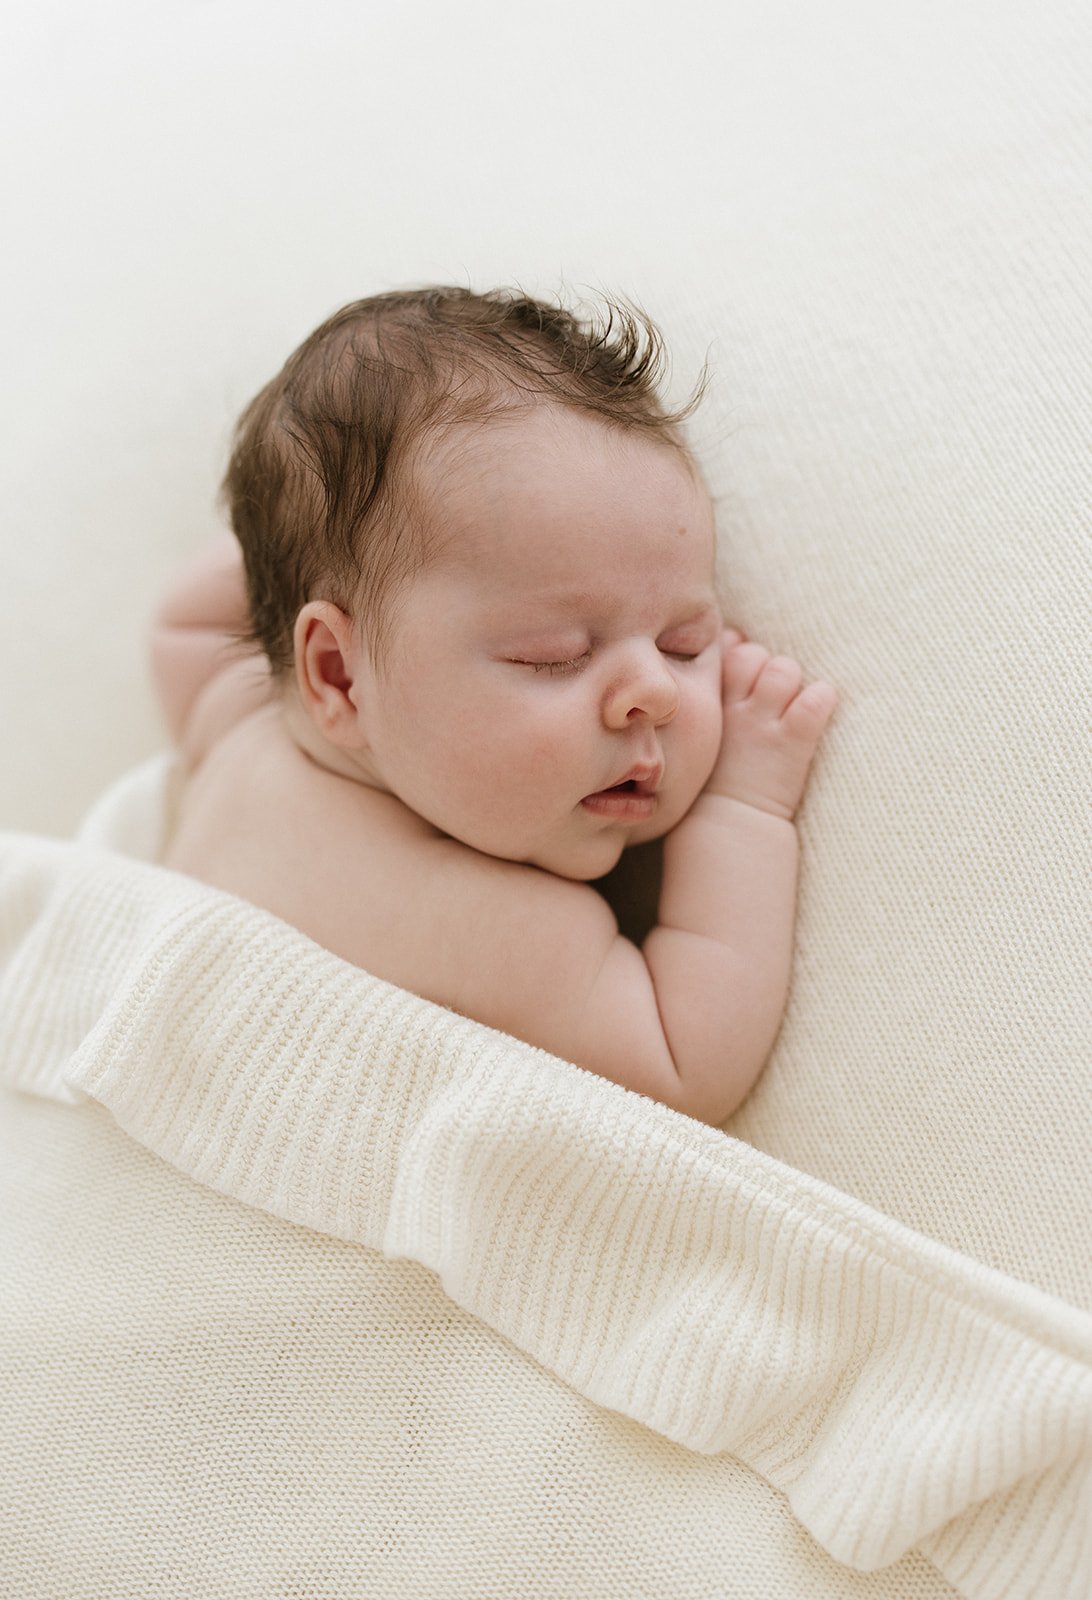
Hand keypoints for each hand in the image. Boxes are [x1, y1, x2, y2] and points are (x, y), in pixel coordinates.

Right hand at [706, 633, 836, 819]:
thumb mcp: (709, 726)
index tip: (748, 681)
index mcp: (713, 704)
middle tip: (773, 700)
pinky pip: (816, 698)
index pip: (727, 650)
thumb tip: (734, 637)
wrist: (731, 826)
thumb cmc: (722, 776)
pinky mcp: (792, 742)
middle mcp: (736, 709)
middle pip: (754, 654)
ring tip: (793, 709)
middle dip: (768, 668)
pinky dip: (822, 701)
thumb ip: (719, 684)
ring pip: (784, 669)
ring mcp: (764, 725)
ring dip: (795, 683)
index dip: (742, 656)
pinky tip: (815, 717)